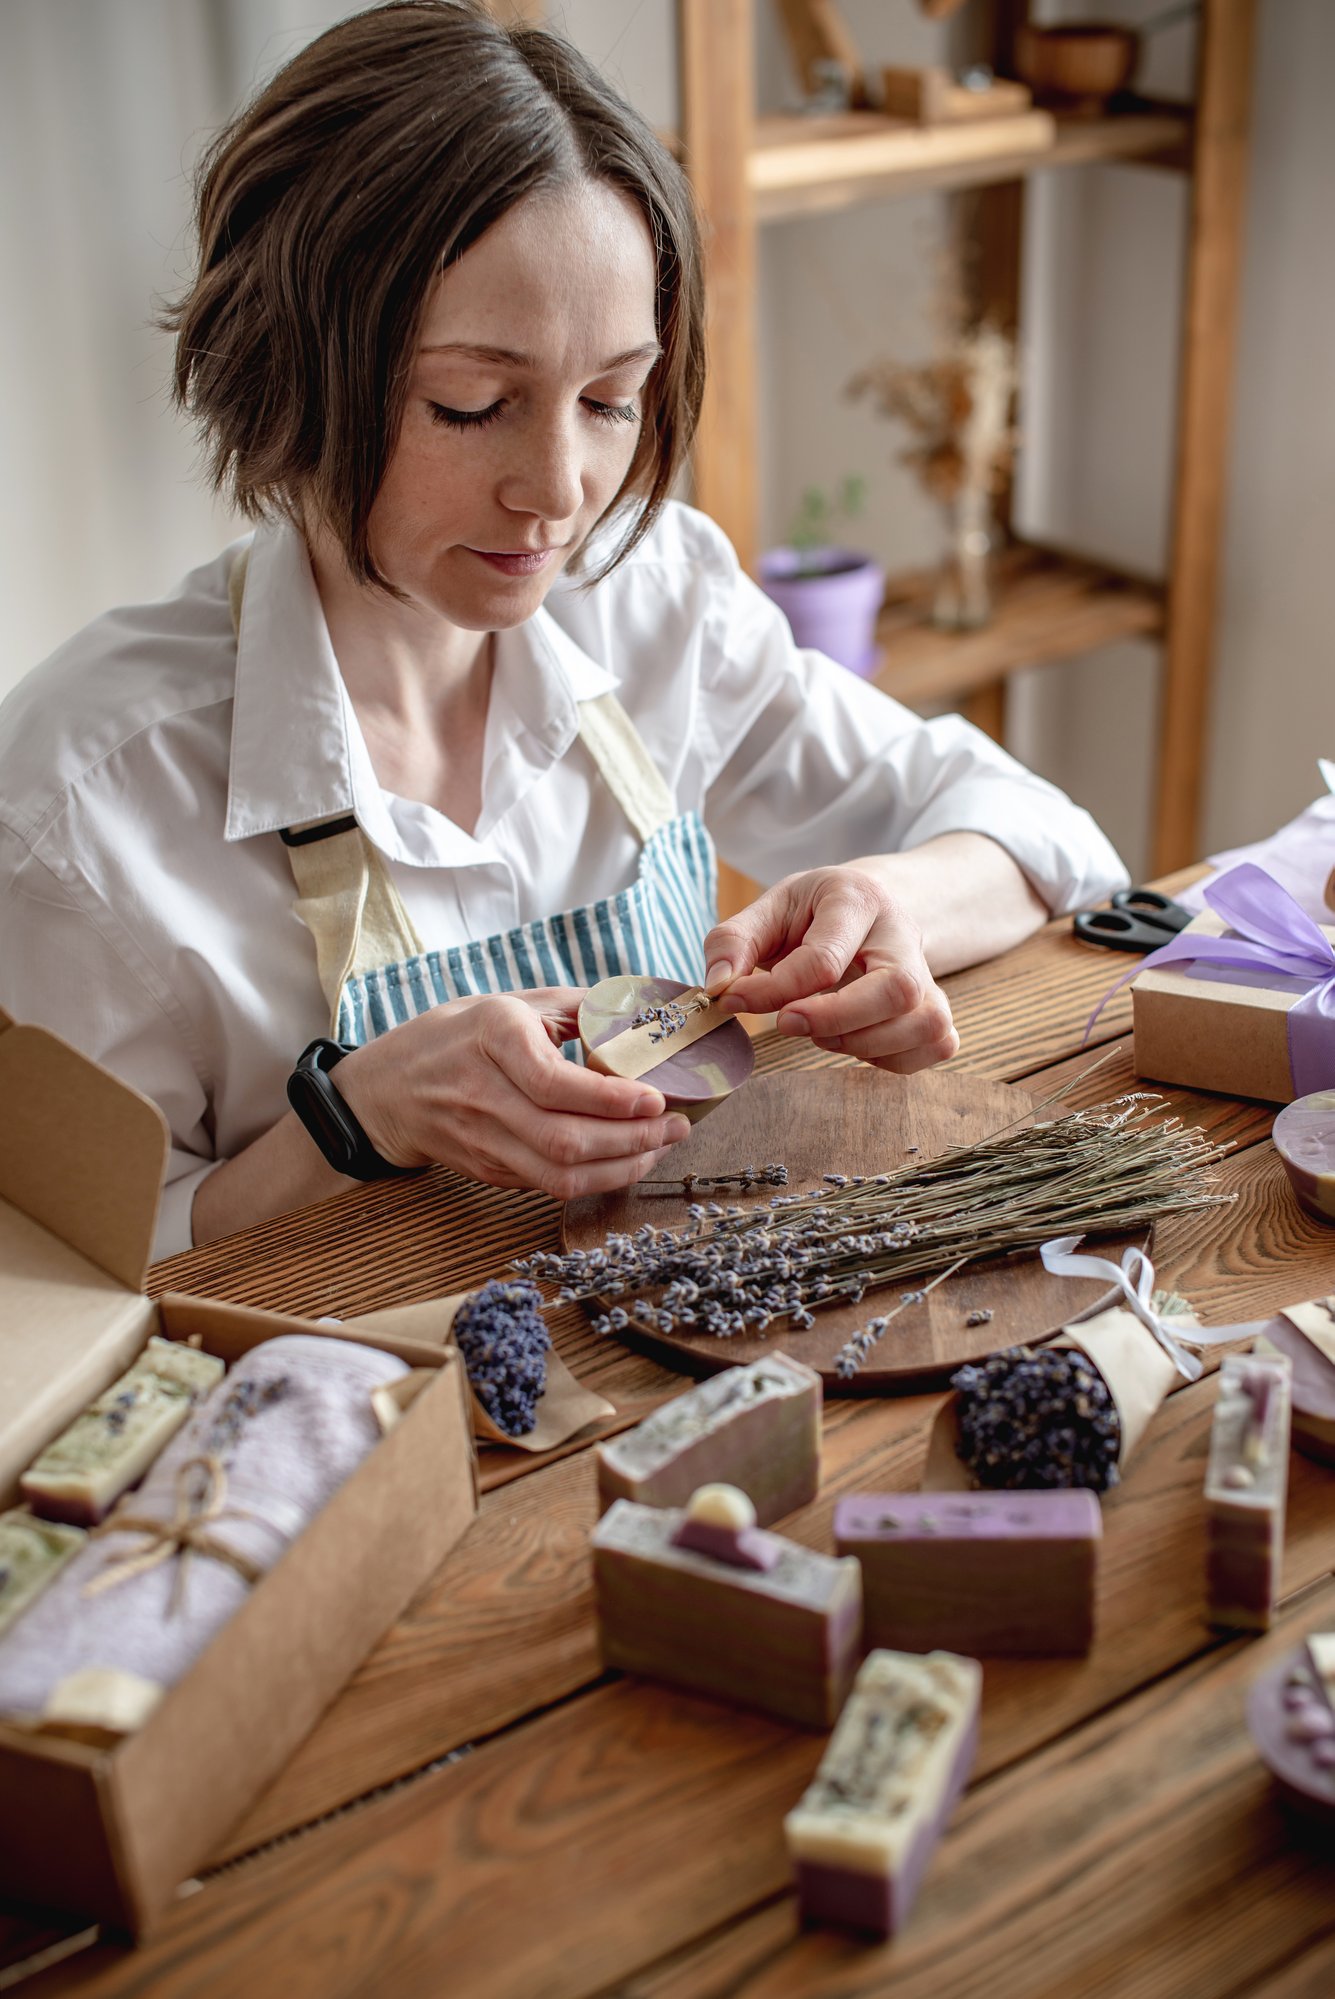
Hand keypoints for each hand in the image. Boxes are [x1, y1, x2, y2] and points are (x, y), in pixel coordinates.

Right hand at [333, 988, 691, 1197]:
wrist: (387, 1090)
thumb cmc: (459, 1036)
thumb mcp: (512, 1003)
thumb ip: (578, 1007)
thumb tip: (649, 1016)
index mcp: (492, 1038)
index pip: (554, 1083)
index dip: (611, 1099)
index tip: (657, 1097)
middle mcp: (483, 1094)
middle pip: (565, 1139)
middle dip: (633, 1140)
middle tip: (677, 1125)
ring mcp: (483, 1140)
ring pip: (561, 1174)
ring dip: (622, 1167)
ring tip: (660, 1146)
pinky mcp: (488, 1170)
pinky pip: (549, 1185)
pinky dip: (597, 1178)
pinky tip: (627, 1159)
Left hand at [703, 867, 958, 1073]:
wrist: (866, 906)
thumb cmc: (811, 914)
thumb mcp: (768, 910)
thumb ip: (733, 942)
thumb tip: (718, 987)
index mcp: (856, 899)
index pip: (824, 959)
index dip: (775, 991)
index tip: (735, 1001)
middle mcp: (902, 933)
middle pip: (896, 989)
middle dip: (835, 1021)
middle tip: (787, 1024)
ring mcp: (928, 971)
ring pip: (923, 1021)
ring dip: (863, 1043)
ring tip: (822, 1031)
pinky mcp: (937, 1004)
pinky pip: (936, 1044)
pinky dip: (894, 1059)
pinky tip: (857, 1042)